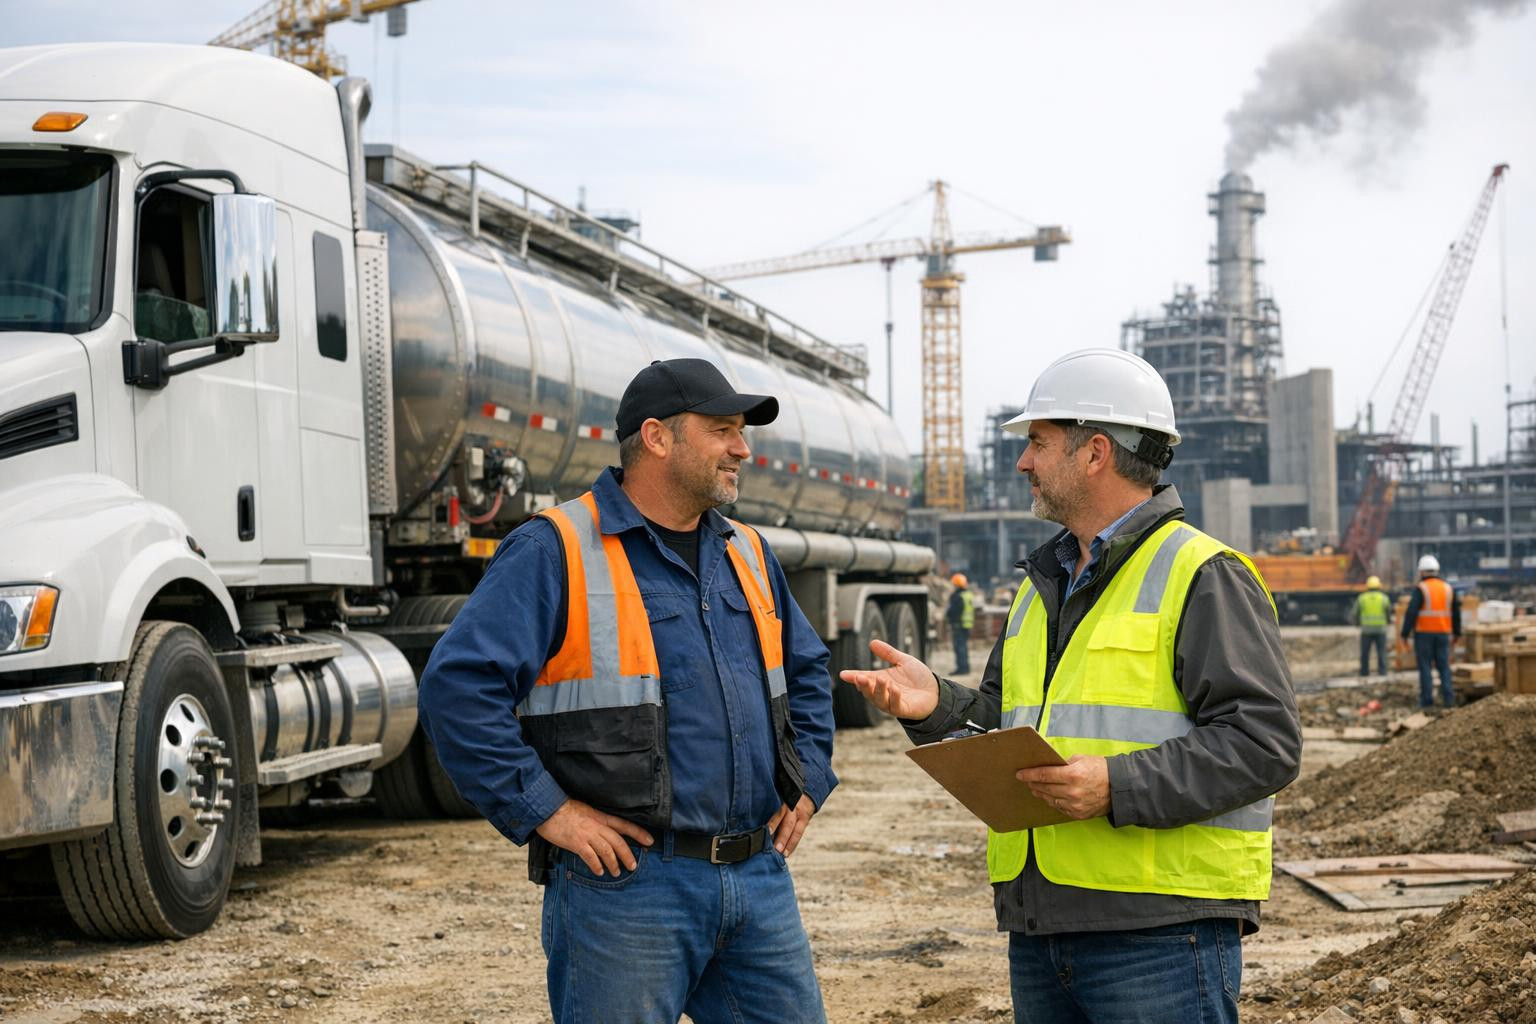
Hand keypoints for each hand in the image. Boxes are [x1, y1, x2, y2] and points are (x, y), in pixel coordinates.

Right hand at [535, 799, 653, 875]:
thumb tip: (605, 831)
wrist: (548, 807)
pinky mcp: (576, 843)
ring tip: (616, 873)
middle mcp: (597, 825)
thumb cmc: (565, 809)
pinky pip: (590, 857)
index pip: (624, 825)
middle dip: (628, 855)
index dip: (638, 833)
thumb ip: (597, 820)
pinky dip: (597, 866)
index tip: (650, 841)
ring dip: (613, 864)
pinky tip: (599, 872)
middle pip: (618, 841)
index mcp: (601, 816)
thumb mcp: (587, 811)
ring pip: (607, 851)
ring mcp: (587, 834)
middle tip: (633, 866)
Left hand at [767, 795, 815, 855]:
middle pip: (788, 825)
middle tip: (777, 849)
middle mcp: (794, 810)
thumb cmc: (786, 798)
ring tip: (783, 854)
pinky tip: (787, 853)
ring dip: (789, 844)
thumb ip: (772, 810)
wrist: (806, 795)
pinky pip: (799, 835)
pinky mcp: (805, 822)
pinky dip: (793, 845)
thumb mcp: (780, 798)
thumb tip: (759, 826)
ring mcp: (801, 817)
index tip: (766, 833)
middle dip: (783, 838)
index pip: (778, 815)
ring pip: (796, 832)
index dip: (773, 824)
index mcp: (785, 803)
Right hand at [838, 639, 939, 719]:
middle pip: (868, 691)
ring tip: (881, 679)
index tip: (844, 674)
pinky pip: (895, 705)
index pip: (864, 679)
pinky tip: (894, 688)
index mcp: (881, 680)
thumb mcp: (903, 661)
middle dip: (863, 685)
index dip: (853, 677)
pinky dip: (893, 697)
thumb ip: (888, 653)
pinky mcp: (903, 709)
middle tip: (859, 677)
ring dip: (878, 690)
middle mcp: (884, 692)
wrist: (936, 691)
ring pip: (879, 700)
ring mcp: (892, 702)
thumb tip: (872, 642)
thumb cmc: (919, 677)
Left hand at [1016, 754, 1110, 819]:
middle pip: (1045, 788)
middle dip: (1033, 784)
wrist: (1120, 787)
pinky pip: (1060, 808)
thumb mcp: (1081, 759)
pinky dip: (1053, 801)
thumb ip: (1063, 764)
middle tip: (1026, 780)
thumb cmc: (1101, 769)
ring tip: (1035, 788)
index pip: (1044, 775)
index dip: (1029, 774)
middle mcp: (1072, 792)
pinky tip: (1049, 796)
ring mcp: (1075, 805)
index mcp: (1072, 775)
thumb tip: (1047, 766)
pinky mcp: (1078, 814)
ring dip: (1041, 794)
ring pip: (1050, 800)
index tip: (1020, 774)